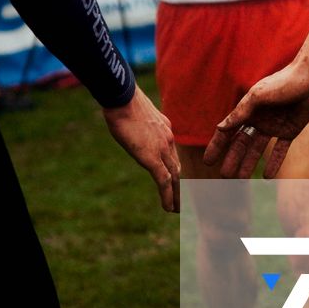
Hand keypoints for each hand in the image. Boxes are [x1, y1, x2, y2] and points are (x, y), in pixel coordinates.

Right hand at [102, 88, 180, 211]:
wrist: (122, 97)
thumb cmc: (123, 100)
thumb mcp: (136, 112)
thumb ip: (140, 124)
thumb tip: (132, 127)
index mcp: (165, 129)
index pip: (172, 154)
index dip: (174, 169)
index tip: (176, 180)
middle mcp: (168, 139)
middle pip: (177, 167)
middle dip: (182, 185)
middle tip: (185, 200)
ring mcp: (162, 148)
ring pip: (174, 177)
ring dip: (178, 195)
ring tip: (179, 210)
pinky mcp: (151, 156)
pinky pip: (164, 181)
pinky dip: (168, 196)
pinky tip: (170, 208)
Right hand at [204, 61, 308, 178]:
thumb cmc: (283, 82)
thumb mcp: (259, 96)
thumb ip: (241, 112)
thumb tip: (220, 128)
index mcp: (248, 111)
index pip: (228, 132)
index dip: (217, 146)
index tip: (208, 161)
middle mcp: (258, 120)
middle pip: (241, 144)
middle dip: (232, 159)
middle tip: (225, 176)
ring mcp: (274, 126)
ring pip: (257, 150)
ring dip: (249, 163)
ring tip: (241, 179)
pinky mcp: (290, 131)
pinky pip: (279, 151)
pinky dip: (274, 163)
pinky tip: (267, 177)